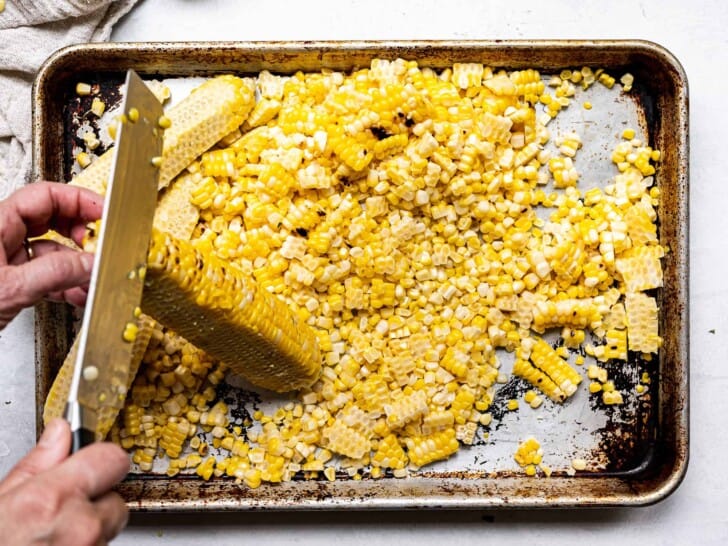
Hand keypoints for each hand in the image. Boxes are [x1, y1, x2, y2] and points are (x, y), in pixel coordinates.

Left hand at [0, 182, 102, 329]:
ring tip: (91, 279)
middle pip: (50, 219)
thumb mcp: (10, 289)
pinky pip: (43, 274)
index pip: (45, 196)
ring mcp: (3, 259)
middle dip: (80, 233)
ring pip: (50, 250)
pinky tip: (75, 295)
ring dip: (75, 266)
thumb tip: (92, 263)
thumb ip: (57, 273)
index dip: (79, 201)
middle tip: (99, 244)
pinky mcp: (7, 280)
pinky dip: (63, 284)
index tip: (104, 213)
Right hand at [0, 419, 129, 544]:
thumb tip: (59, 432)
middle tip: (60, 514)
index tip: (91, 464)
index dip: (102, 459)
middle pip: (116, 498)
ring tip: (51, 540)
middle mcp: (78, 528)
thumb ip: (37, 465)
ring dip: (90, 531)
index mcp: (50, 501)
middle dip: (94, 503)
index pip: (112, 459)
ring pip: (109, 529)